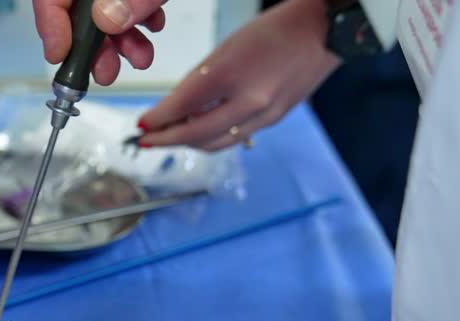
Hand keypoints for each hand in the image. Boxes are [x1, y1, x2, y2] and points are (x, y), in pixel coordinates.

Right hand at [33, 0, 166, 84]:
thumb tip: (107, 19)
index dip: (51, 28)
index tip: (60, 58)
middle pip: (76, 12)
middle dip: (93, 48)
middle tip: (106, 73)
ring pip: (102, 13)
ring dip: (121, 42)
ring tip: (140, 58)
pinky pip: (125, 3)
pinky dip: (138, 22)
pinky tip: (152, 29)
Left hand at [137, 0, 340, 150]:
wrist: (324, 31)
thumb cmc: (274, 31)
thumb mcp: (226, 48)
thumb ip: (201, 80)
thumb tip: (176, 107)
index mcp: (229, 75)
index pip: (181, 107)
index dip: (158, 120)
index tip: (142, 126)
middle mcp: (247, 101)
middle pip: (194, 134)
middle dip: (166, 140)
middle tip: (147, 141)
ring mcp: (263, 115)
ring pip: (214, 143)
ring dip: (188, 143)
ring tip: (171, 138)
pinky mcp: (274, 120)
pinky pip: (235, 139)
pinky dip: (212, 138)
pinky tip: (201, 132)